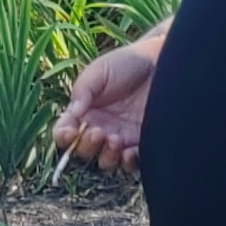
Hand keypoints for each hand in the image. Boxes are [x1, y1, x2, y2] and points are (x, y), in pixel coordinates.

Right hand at [53, 39, 159, 175]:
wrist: (161, 62)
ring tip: (115, 140)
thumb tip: (74, 113)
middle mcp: (99, 127)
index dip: (63, 137)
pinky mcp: (141, 143)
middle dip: (86, 146)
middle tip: (98, 132)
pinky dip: (127, 162)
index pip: (65, 132)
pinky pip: (130, 163)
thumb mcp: (100, 70)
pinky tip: (129, 152)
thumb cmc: (127, 62)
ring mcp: (120, 138)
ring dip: (106, 156)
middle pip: (83, 151)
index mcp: (84, 111)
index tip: (70, 133)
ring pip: (105, 161)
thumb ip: (83, 90)